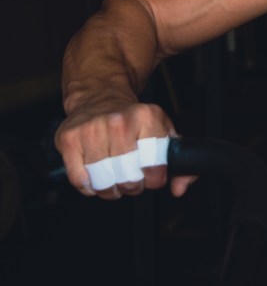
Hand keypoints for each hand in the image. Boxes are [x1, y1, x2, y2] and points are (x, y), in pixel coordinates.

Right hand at [55, 100, 194, 199]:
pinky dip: (89, 186)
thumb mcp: (162, 130)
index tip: (152, 178)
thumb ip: (178, 160)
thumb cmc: (133, 120)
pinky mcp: (68, 138)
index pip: (154, 165)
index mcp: (146, 117)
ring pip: (103, 181)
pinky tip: (95, 177)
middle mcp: (118, 121)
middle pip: (128, 178)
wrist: (99, 97)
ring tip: (114, 179)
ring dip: (110, 188)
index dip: (155, 179)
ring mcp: (91, 129)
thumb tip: (179, 189)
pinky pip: (79, 179)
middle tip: (132, 180)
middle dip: (133, 186)